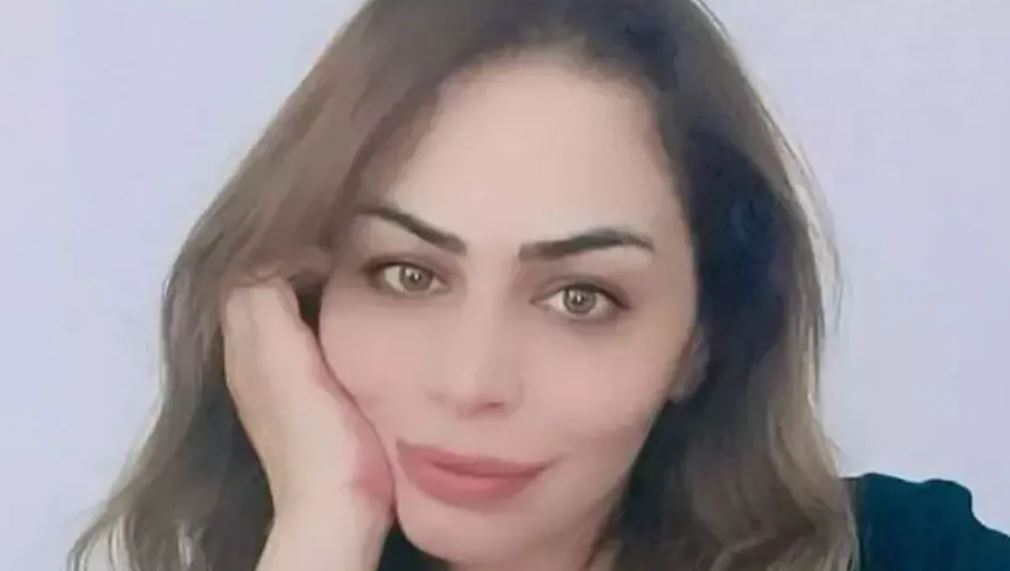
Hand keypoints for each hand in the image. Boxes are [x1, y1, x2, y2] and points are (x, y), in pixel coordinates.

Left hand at [219, 270, 393, 559]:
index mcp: (244, 342)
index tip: (336, 247)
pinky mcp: (304, 399)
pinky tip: (355, 325)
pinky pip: (303, 338)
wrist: (336, 507)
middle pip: (264, 288)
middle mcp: (250, 357)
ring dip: (313, 292)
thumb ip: (265, 300)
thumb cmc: (317, 431)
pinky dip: (323, 319)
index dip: (291, 250)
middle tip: (348, 259)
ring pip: (284, 313)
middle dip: (300, 266)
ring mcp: (276, 381)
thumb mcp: (283, 355)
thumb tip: (279, 255)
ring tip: (355, 283)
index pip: (252, 270)